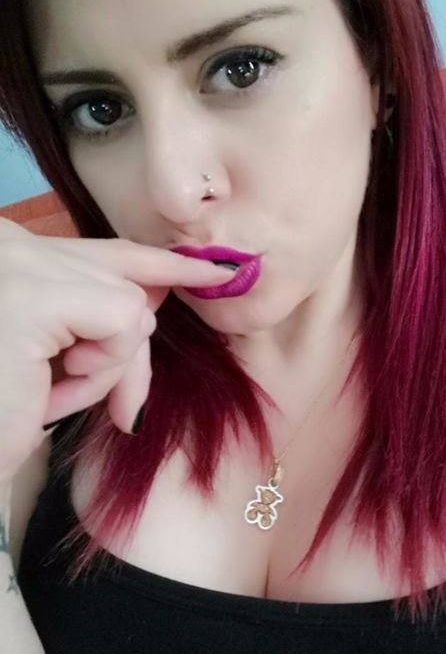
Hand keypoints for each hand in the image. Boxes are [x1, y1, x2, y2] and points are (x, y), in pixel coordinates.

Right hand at [0, 218, 228, 479]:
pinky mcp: (31, 297)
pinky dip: (103, 370)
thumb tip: (157, 298)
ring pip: (131, 308)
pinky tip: (53, 388)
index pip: (109, 252)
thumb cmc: (3, 409)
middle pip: (126, 285)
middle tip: (122, 411)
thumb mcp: (63, 358)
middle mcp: (10, 243)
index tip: (216, 272)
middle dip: (128, 354)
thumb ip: (102, 318)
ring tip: (49, 392)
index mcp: (15, 253)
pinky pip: (122, 324)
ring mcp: (17, 264)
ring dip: (106, 370)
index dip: (164, 264)